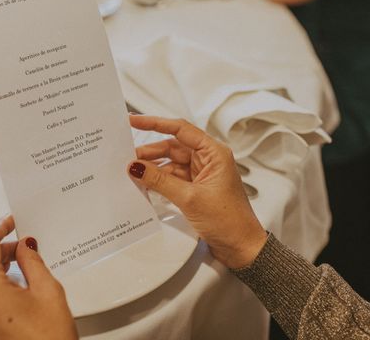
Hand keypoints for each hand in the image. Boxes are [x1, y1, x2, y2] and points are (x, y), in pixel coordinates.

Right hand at [128, 116, 266, 268]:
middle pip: (172, 146)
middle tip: (127, 155)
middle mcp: (208, 160)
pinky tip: (145, 183)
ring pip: (170, 163)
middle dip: (150, 151)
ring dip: (152, 167)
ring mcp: (201, 174)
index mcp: (214, 153)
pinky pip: (172, 178)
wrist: (242, 248)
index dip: (155, 123)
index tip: (135, 121)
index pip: (180, 129)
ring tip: (133, 171)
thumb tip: (137, 166)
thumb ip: (160, 180)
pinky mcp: (195, 188)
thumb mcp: (190, 197)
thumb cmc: (230, 221)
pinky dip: (158, 180)